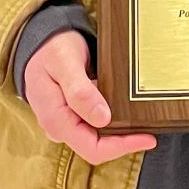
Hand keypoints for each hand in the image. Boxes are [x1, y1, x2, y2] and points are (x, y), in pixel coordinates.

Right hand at [23, 30, 157, 164]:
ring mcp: (65, 122)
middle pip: (97, 146)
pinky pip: (93, 124)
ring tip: (142, 118)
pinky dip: (112, 119)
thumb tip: (103, 119)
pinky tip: (125, 108)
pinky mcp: (71, 115)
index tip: (147, 138)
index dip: (121, 147)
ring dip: (119, 131)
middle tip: (150, 126)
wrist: (38, 40)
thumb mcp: (65, 63)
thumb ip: (80, 91)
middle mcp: (59, 127)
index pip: (92, 148)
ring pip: (97, 136)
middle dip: (124, 141)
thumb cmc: (51, 49)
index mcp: (56, 120)